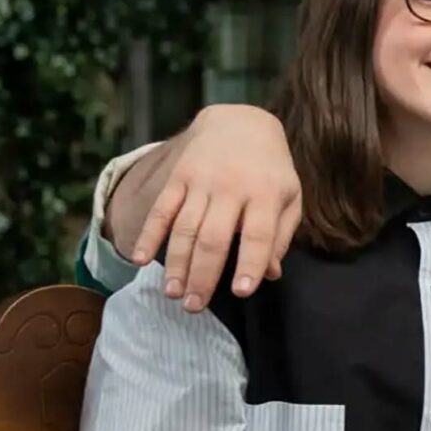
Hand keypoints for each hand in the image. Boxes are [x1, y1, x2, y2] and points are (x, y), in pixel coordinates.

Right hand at [126, 105, 300, 309]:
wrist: (241, 123)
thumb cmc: (271, 171)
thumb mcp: (289, 197)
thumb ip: (280, 235)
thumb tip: (270, 274)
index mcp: (266, 194)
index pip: (258, 235)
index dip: (249, 264)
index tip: (240, 292)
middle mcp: (231, 187)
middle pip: (214, 238)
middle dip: (203, 275)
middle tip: (194, 307)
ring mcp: (201, 181)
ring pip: (185, 228)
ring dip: (176, 263)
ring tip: (172, 293)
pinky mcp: (178, 177)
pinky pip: (161, 209)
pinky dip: (150, 234)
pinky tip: (141, 259)